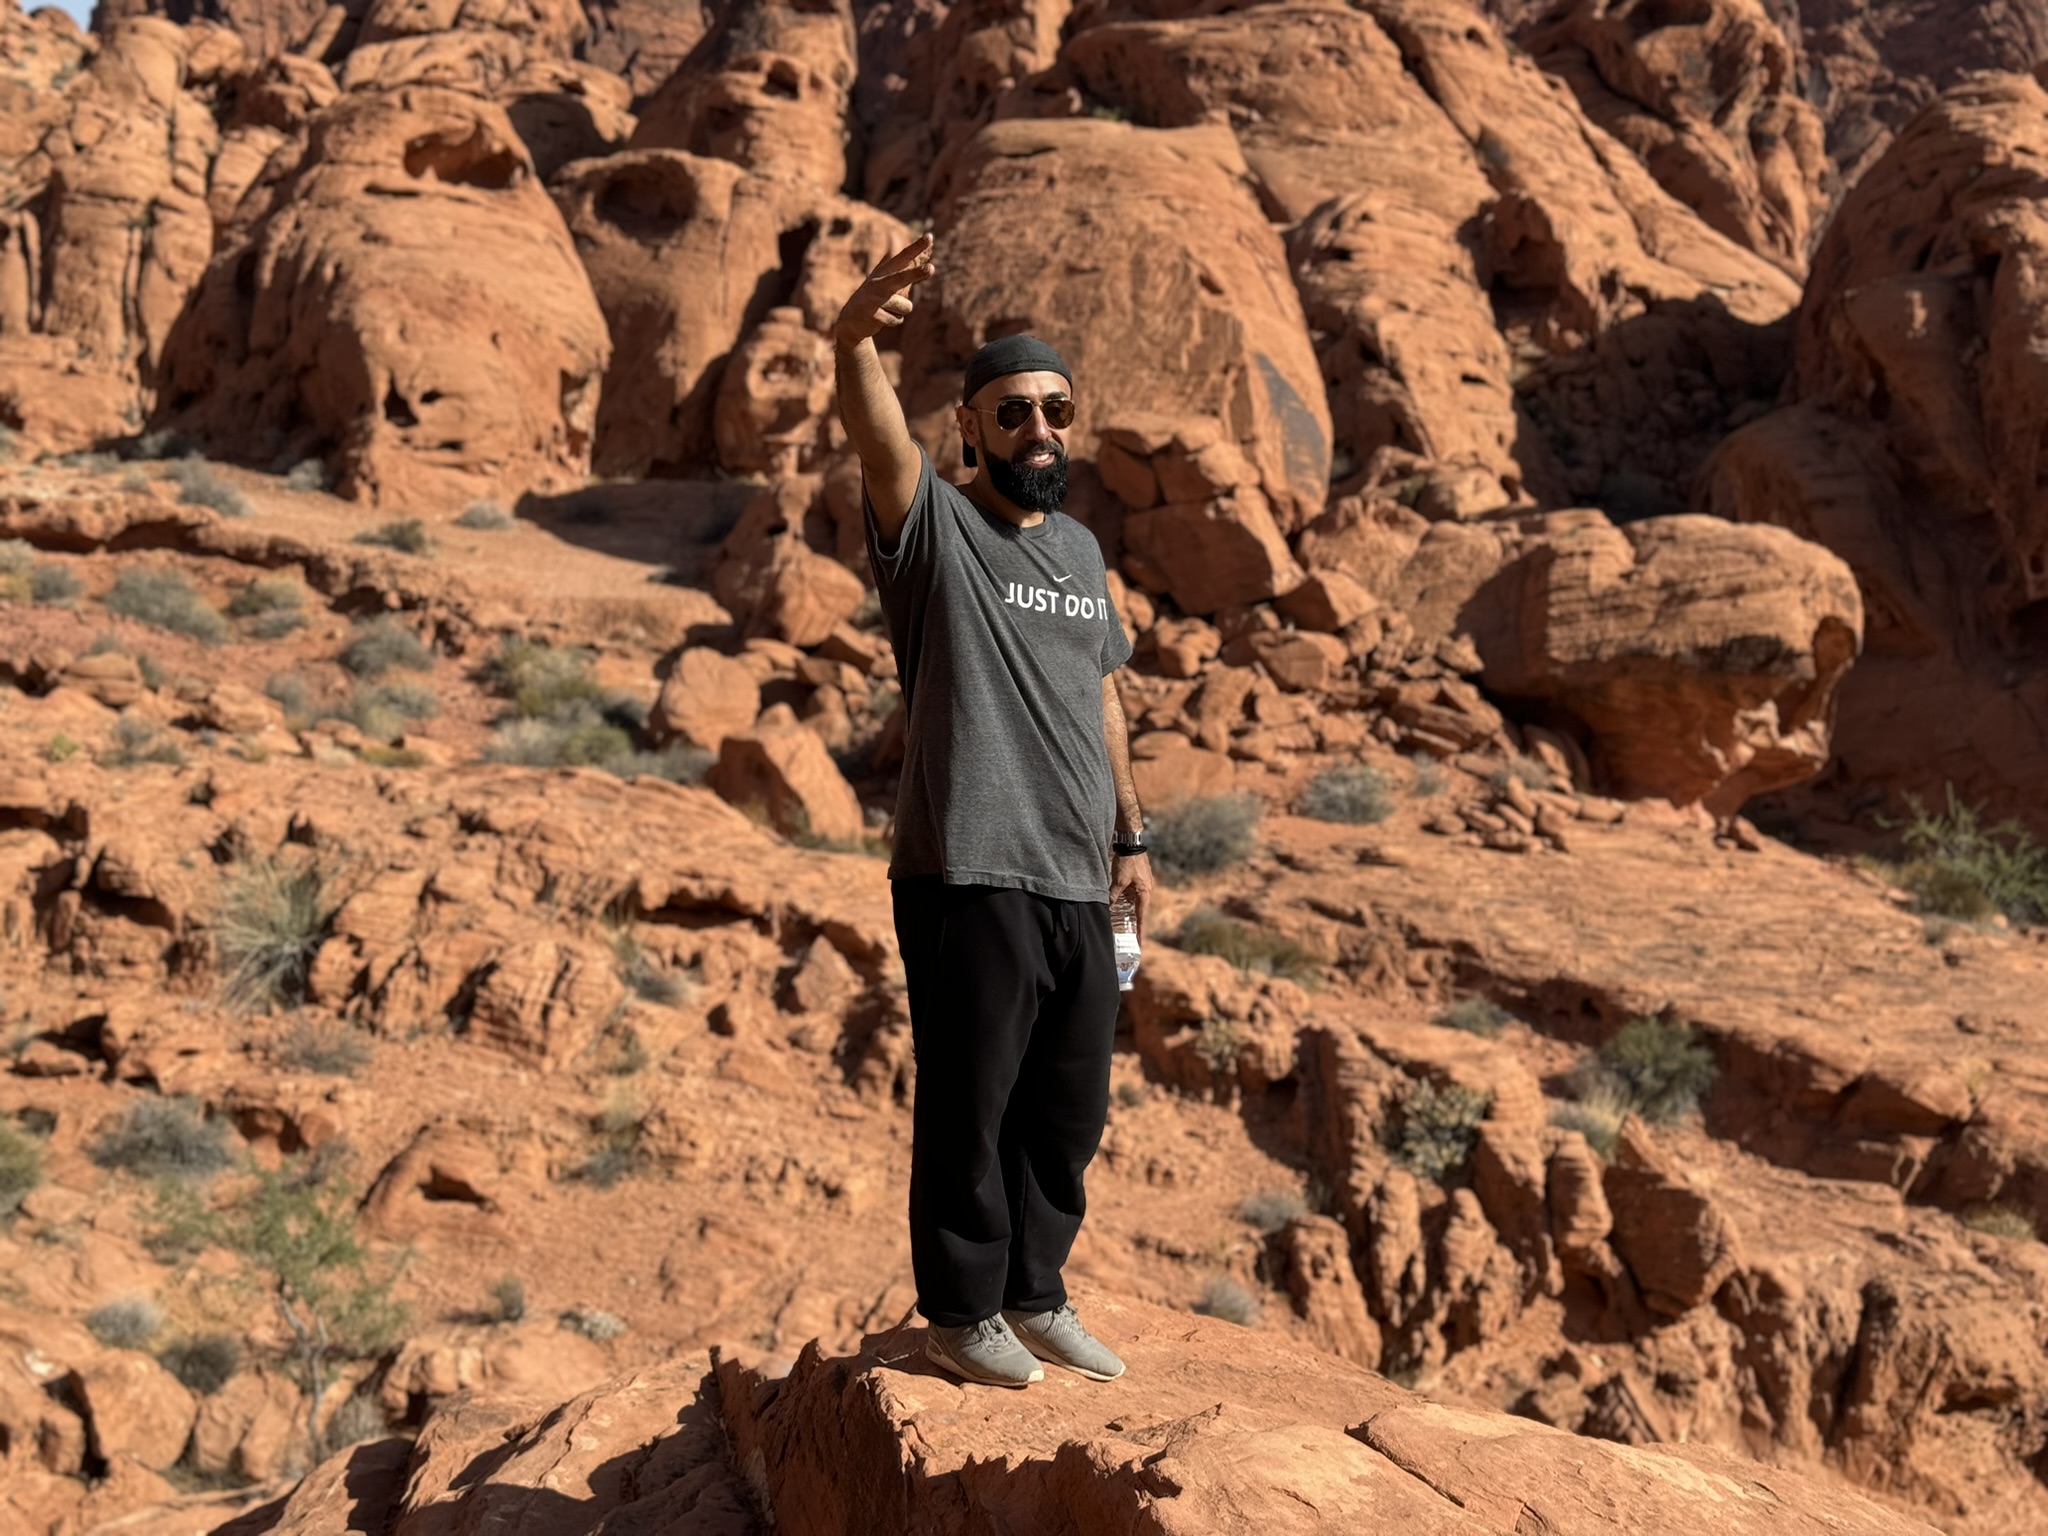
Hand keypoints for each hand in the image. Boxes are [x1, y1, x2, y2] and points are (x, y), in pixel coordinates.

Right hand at [834, 232, 935, 348]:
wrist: (851, 321)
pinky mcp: (873, 315)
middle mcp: (878, 282)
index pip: (903, 257)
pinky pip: (897, 320)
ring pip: (906, 306)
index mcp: (884, 272)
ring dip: (900, 311)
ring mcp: (874, 299)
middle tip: (931, 268)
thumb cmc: (873, 297)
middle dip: (916, 273)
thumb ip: (894, 262)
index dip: (917, 247)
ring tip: (886, 309)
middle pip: (901, 278)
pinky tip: (880, 318)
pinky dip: (893, 321)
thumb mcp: (882, 277)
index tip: (930, 236)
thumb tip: (893, 234)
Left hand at [1110, 852, 1154, 941]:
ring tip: (1121, 922)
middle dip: (1134, 923)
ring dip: (1128, 911)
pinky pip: (1132, 894)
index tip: (1141, 944)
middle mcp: (1146, 891)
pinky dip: (1126, 900)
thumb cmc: (1128, 862)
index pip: (1142, 917)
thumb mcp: (1118, 881)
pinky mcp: (1137, 879)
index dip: (1141, 931)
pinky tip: (1117, 904)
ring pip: (1134, 902)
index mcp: (1145, 893)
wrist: (1131, 843)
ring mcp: (1142, 884)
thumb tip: (1107, 907)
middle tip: (1130, 937)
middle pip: (1139, 911)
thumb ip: (1113, 895)